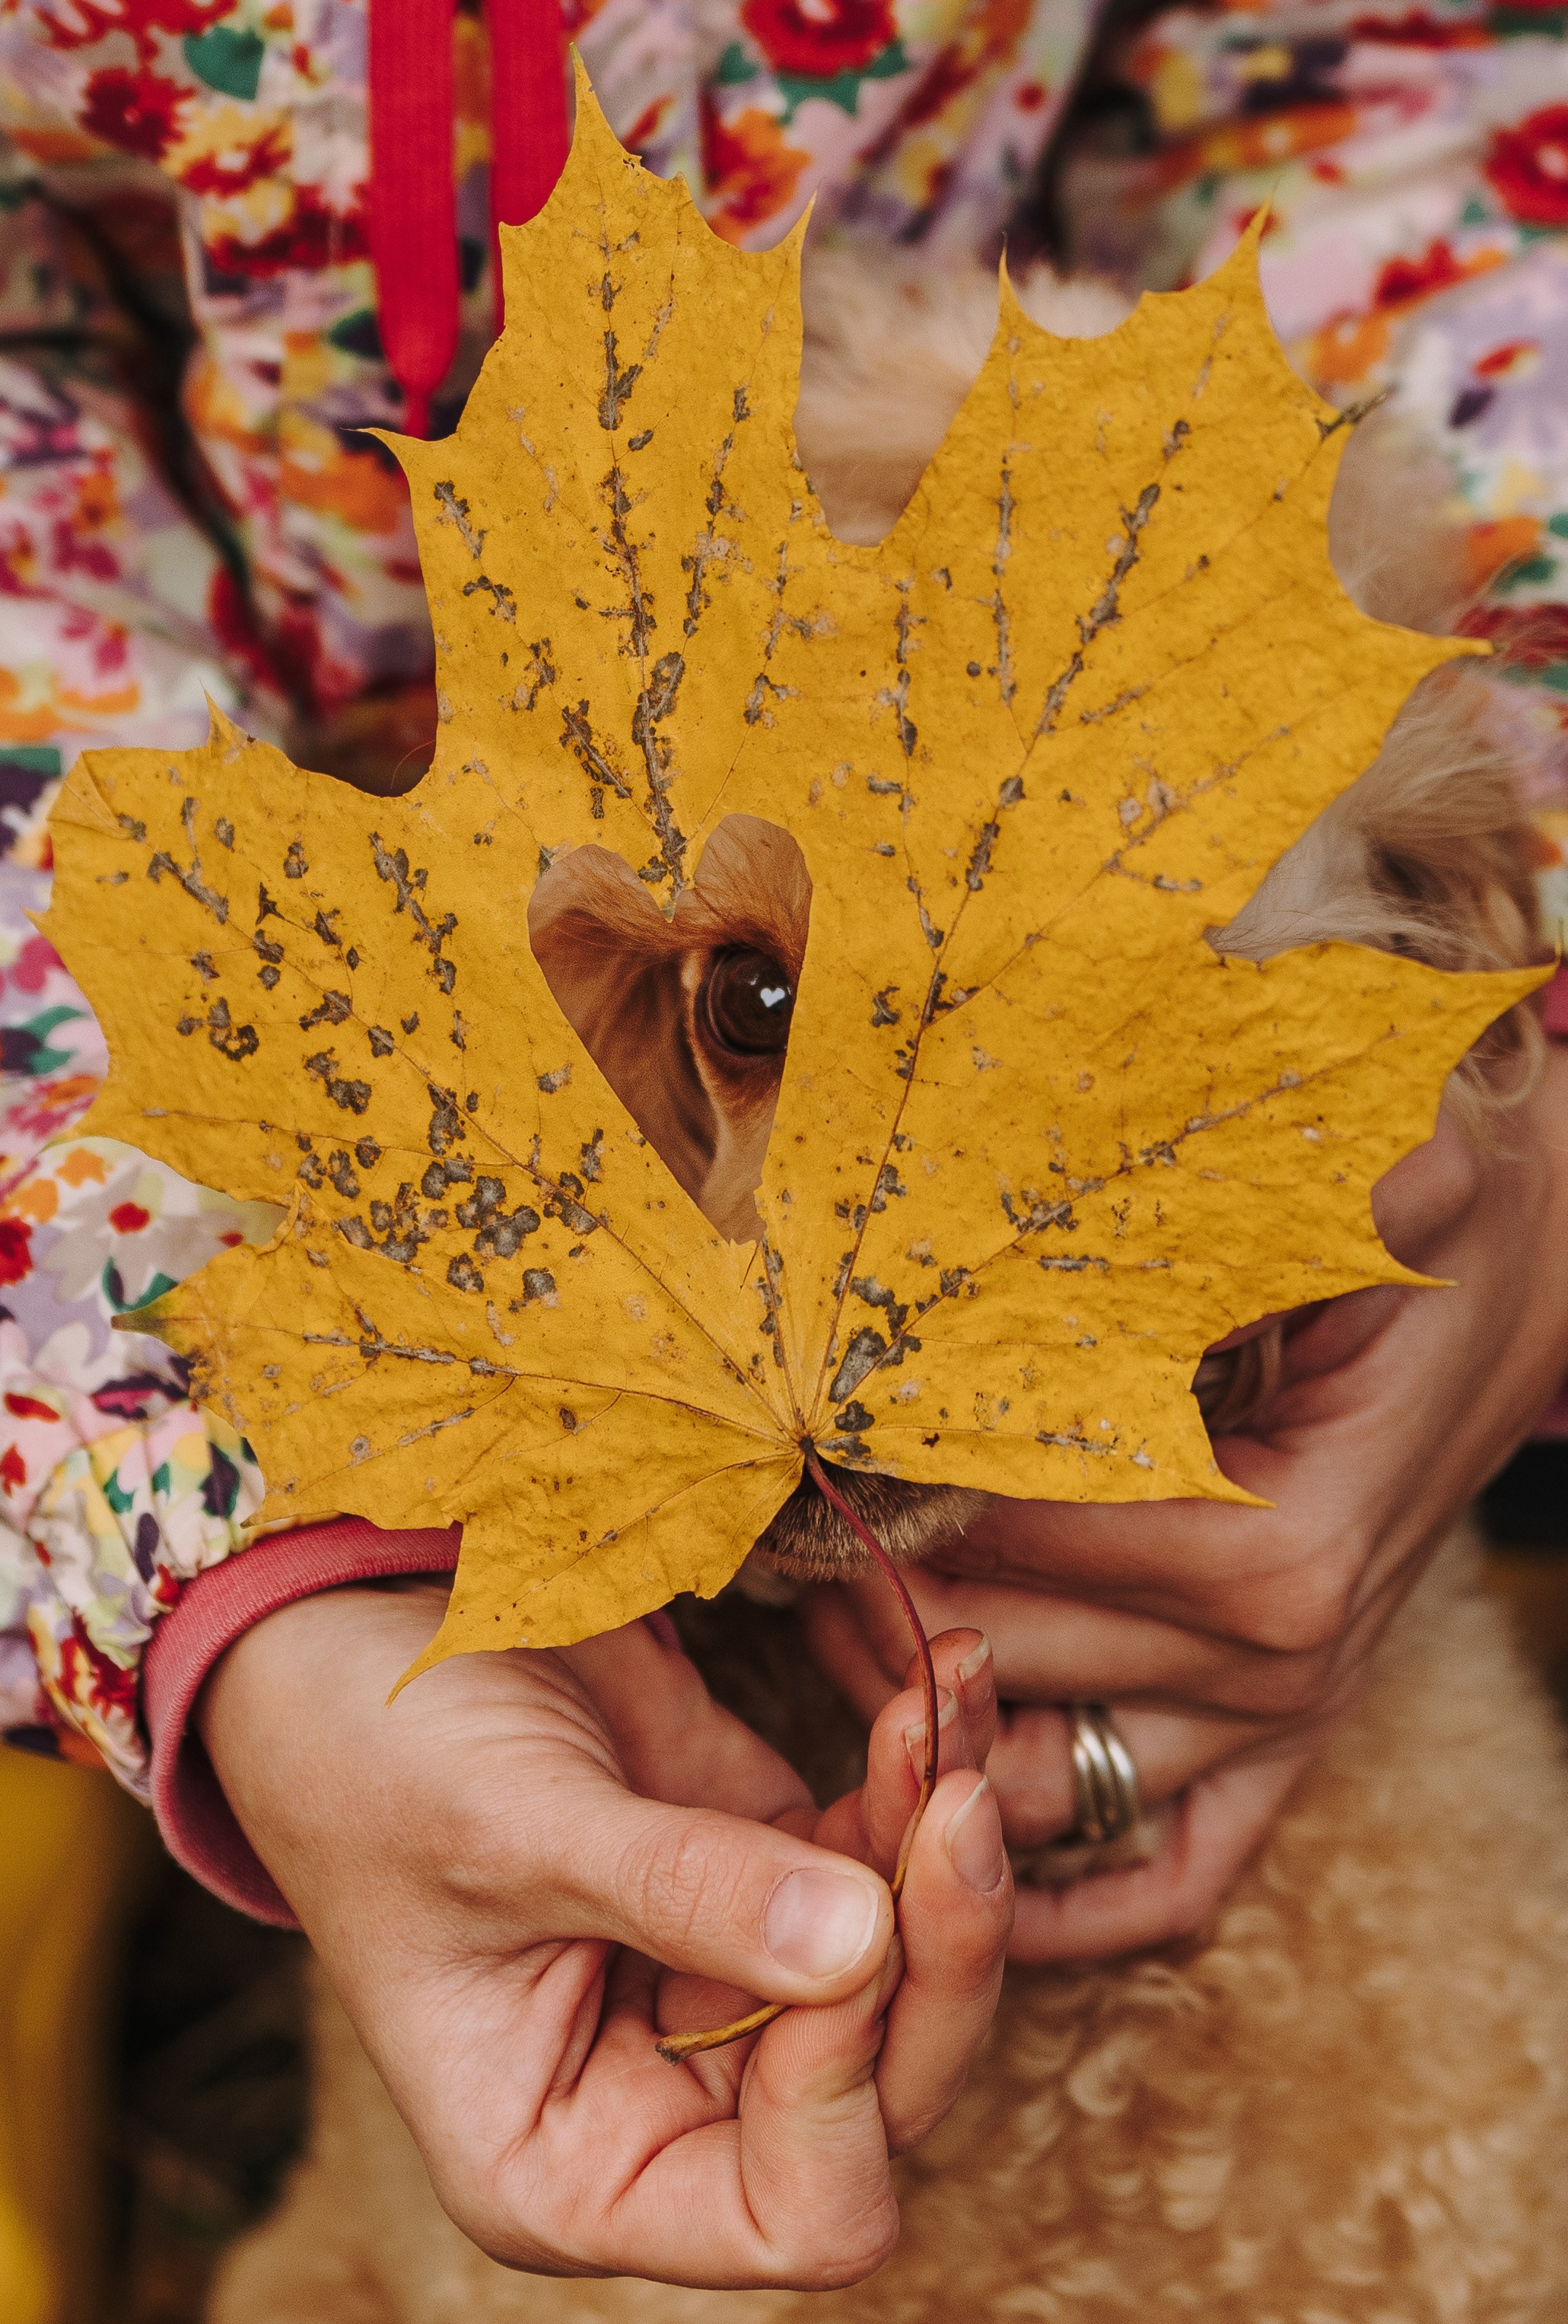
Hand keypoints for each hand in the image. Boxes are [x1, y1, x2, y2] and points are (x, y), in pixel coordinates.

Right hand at [198, 1583, 1009, 2286]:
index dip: (843, 2086)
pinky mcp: (765, 1872)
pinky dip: (920, 1773)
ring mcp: (729, 1982)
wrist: (349, 1638)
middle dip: (939, 1949)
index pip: (792, 2208)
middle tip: (959, 1802)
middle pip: (885, 2087)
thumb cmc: (372, 1763)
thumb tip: (860, 1940)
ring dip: (946, 1842)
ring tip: (946, 1703)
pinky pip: (885, 1854)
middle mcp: (670, 2101)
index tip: (847, 1929)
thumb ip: (682, 1892)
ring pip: (910, 1965)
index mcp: (579, 2163)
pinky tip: (938, 1681)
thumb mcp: (511, 1832)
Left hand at [802, 1045, 1567, 1963]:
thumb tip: (1089, 1183)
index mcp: (1282, 1547)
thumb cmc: (1426, 1229)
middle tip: (769, 1530)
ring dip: (916, 1724)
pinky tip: (950, 1856)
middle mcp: (1282, 1662)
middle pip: (1013, 1662)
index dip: (912, 1500)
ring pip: (1048, 1775)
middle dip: (875, 1600)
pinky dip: (1060, 1901)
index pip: (1037, 1548)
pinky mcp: (1280, 1744)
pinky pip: (1168, 1871)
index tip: (808, 1441)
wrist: (1512, 1283)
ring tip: (811, 1617)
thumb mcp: (1376, 1182)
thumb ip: (1263, 1201)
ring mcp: (1281, 1718)